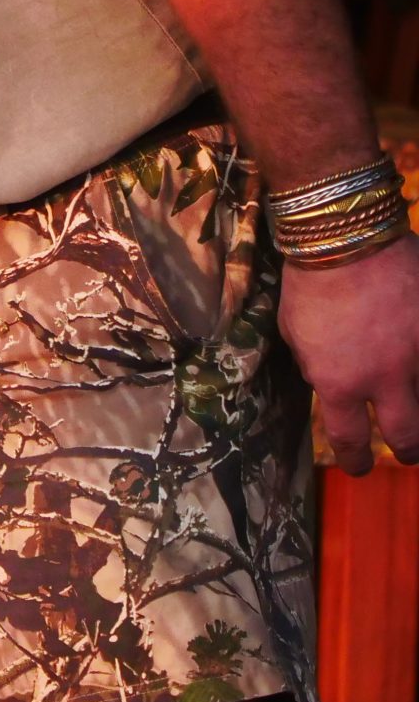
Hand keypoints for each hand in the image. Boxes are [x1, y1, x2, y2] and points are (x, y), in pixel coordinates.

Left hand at [278, 232, 418, 473]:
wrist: (346, 234)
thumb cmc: (308, 280)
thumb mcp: (294, 332)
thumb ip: (315, 365)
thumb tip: (326, 383)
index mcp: (338, 382)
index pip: (349, 438)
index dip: (355, 459)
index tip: (359, 466)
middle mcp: (385, 378)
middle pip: (407, 436)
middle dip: (407, 450)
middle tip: (406, 452)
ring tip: (418, 413)